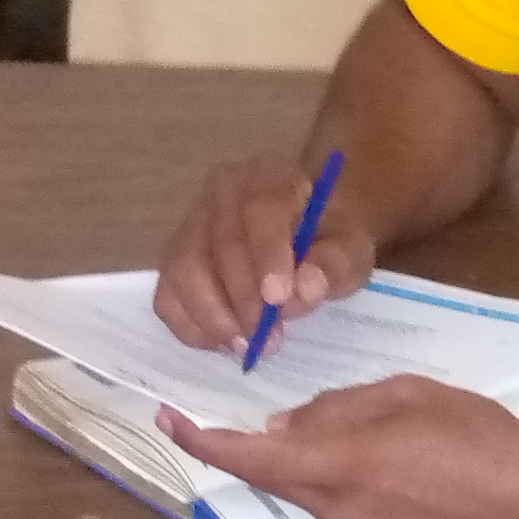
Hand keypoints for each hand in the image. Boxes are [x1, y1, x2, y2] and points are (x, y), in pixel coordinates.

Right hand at [154, 152, 376, 352]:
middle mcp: (222, 190)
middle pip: (221, 243)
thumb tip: (307, 286)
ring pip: (185, 270)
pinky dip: (193, 327)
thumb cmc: (327, 245)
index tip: (279, 298)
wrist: (306, 245)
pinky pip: (168, 297)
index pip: (260, 208)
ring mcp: (191, 224)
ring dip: (216, 316)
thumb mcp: (350, 251)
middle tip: (269, 337)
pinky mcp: (174, 261)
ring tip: (249, 344)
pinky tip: (225, 342)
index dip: (267, 254)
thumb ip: (336, 264)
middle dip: (244, 298)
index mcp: (269, 174)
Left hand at [161, 377, 518, 518]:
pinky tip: (388, 451)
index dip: (203, 442)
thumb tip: (286, 426)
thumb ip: (341, 408)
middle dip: (264, 441)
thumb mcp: (410, 396)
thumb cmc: (484, 439)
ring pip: (310, 486)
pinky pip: (340, 502)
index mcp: (341, 465)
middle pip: (277, 474)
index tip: (168, 421)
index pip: (251, 456)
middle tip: (273, 402)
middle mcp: (339, 509)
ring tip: (367, 419)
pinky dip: (341, 472)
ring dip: (312, 453)